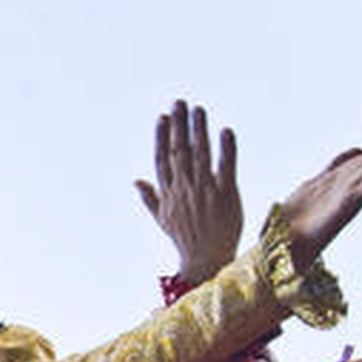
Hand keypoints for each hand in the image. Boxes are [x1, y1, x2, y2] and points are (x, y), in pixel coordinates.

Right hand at [136, 100, 240, 286]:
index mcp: (169, 193)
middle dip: (179, 125)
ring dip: (199, 130)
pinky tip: (225, 130)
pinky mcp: (225, 194)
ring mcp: (205, 191)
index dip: (161, 136)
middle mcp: (184, 189)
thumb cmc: (186, 239)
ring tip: (199, 109)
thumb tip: (135, 180)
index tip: (163, 117)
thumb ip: (149, 197)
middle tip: (180, 102)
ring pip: (200, 154)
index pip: (162, 159)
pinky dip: (226, 148)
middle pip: (179, 150)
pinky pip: (226, 167)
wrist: (207, 259)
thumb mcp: (162, 219)